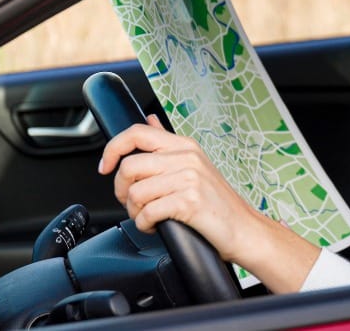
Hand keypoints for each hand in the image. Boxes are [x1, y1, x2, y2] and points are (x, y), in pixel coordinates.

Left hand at [97, 115, 259, 261]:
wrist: (244, 229)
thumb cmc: (218, 202)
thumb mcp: (195, 164)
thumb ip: (168, 143)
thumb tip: (150, 120)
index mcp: (185, 145)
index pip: (137, 133)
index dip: (113, 148)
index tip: (105, 167)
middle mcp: (187, 157)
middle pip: (129, 167)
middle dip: (121, 191)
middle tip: (132, 203)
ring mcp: (189, 179)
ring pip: (135, 193)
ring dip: (135, 212)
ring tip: (149, 217)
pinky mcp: (189, 202)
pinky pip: (147, 213)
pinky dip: (145, 225)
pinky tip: (157, 226)